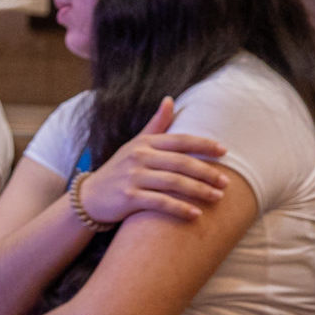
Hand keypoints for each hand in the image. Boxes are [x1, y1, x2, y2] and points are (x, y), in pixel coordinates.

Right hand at [75, 97, 229, 223]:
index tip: (224, 151)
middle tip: (226, 182)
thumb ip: (155, 125)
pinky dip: (180, 208)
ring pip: (174, 182)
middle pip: (181, 162)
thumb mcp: (135, 144)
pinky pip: (160, 202)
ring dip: (199, 191)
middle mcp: (138, 157)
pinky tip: (196, 214)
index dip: (203, 144)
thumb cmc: (119, 169)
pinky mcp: (129, 197)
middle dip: (206, 172)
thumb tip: (170, 99)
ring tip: (217, 197)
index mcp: (144, 143)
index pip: (179, 140)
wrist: (89, 196)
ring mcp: (133, 177)